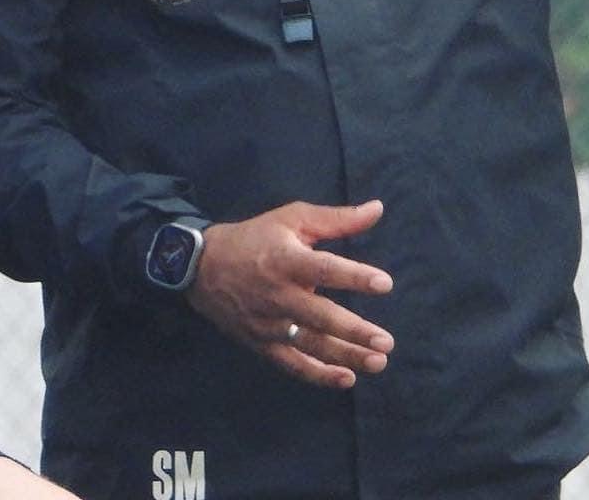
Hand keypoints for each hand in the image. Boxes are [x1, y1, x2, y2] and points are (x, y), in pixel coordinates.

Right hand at [186, 199, 393, 389]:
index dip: (354, 277)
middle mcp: (278, 294)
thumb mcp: (292, 218)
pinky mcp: (262, 343)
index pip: (323, 269)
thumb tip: (378, 209)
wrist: (202, 267)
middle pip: (320, 316)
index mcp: (286, 259)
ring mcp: (269, 323)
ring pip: (311, 344)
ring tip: (379, 361)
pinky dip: (319, 375)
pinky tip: (347, 378)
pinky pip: (293, 364)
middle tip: (386, 341)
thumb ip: (337, 219)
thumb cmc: (255, 238)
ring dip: (346, 355)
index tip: (384, 283)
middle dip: (354, 331)